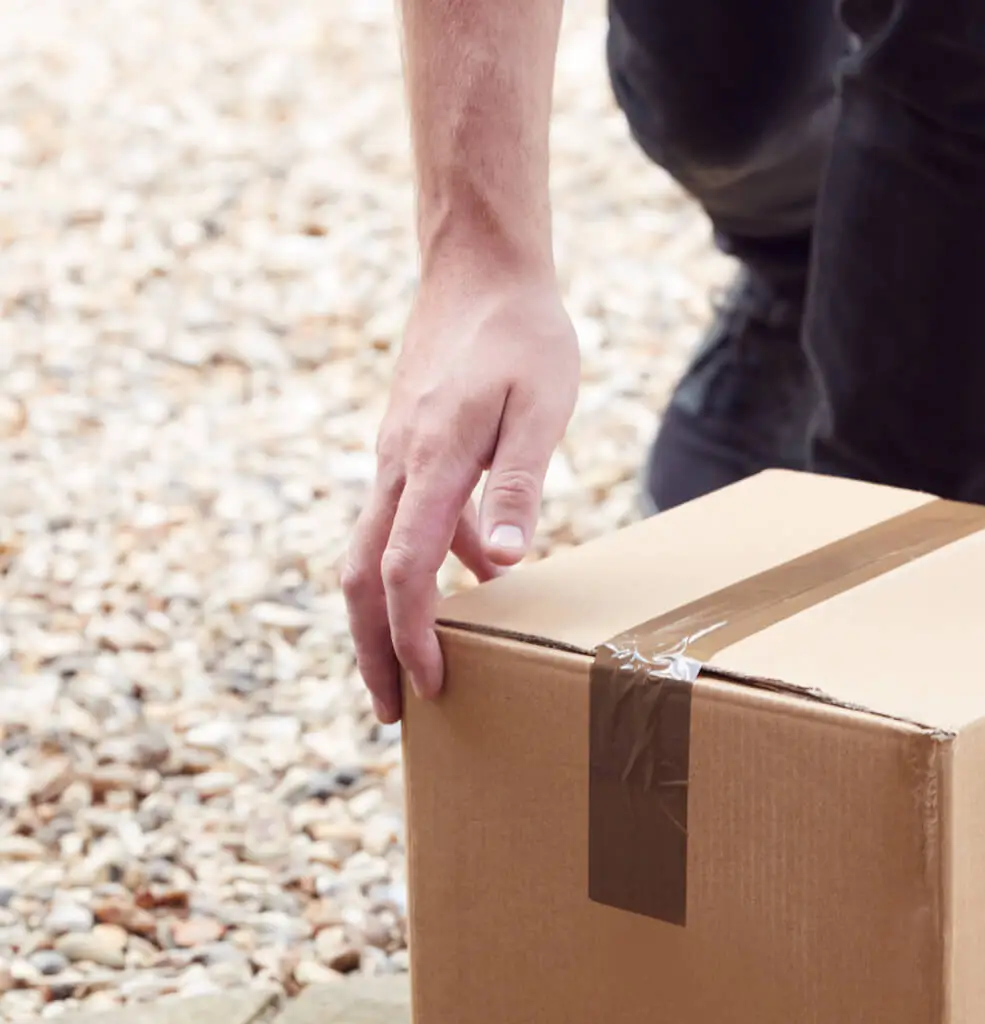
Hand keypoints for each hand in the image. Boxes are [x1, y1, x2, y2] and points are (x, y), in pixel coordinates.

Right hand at [343, 266, 579, 720]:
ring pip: (366, 552)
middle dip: (373, 649)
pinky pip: (396, 521)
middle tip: (395, 711)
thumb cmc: (525, 335)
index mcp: (430, 463)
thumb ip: (518, 484)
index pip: (402, 572)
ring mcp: (395, 455)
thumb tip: (500, 561)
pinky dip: (412, 567)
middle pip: (358, 577)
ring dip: (383, 616)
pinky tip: (460, 585)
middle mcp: (397, 466)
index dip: (412, 636)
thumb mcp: (542, 408)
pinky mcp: (407, 446)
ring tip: (413, 669)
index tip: (433, 686)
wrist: (480, 266)